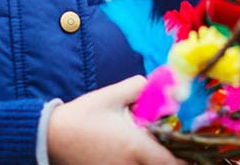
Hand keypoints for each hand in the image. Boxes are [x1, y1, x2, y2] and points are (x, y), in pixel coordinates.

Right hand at [47, 75, 182, 164]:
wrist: (50, 136)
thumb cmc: (82, 115)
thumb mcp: (112, 95)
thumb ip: (139, 87)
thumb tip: (159, 83)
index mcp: (135, 147)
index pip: (171, 163)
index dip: (185, 160)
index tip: (189, 151)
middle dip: (167, 158)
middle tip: (169, 145)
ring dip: (150, 159)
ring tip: (149, 146)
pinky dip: (135, 162)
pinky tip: (130, 150)